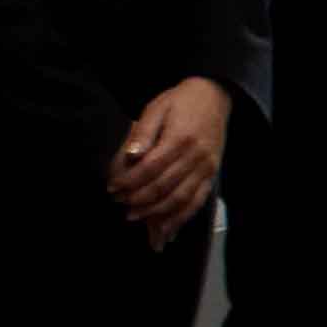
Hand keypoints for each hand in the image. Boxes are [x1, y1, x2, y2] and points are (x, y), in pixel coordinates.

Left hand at [111, 77, 231, 246]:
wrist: (214, 97)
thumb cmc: (180, 101)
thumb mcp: (156, 108)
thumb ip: (143, 132)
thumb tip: (131, 155)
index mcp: (179, 138)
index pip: (150, 168)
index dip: (129, 181)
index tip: (112, 188)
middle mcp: (196, 156)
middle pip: (164, 186)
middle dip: (139, 199)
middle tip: (120, 204)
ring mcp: (206, 168)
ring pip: (181, 199)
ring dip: (157, 213)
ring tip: (136, 218)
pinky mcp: (212, 175)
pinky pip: (197, 202)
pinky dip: (181, 218)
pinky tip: (167, 229)